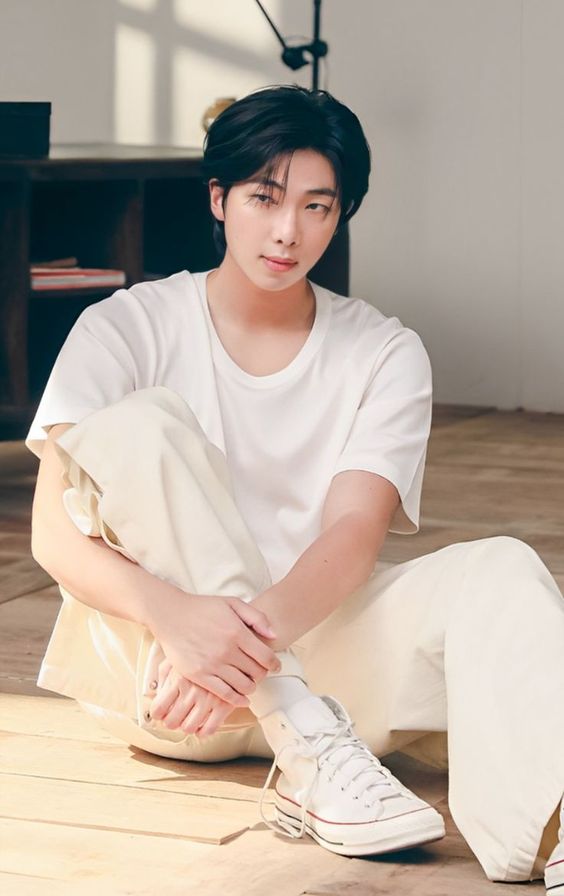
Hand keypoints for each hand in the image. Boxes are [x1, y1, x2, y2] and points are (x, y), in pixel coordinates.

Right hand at [149, 590, 280, 707]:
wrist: (171, 616)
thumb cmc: (202, 608)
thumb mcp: (232, 603)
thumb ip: (256, 617)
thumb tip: (274, 635)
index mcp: (237, 632)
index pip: (266, 657)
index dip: (275, 664)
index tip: (275, 666)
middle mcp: (226, 650)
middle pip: (256, 673)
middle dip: (262, 674)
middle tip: (260, 672)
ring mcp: (212, 664)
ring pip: (243, 686)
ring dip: (251, 687)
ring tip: (250, 682)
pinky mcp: (199, 675)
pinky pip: (224, 694)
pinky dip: (237, 699)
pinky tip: (242, 698)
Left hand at [150, 659, 234, 736]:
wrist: (226, 642)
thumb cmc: (199, 652)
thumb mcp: (176, 658)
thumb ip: (163, 676)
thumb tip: (156, 694)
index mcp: (178, 679)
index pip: (159, 709)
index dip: (157, 715)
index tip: (161, 714)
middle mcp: (192, 690)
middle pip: (172, 721)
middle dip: (170, 722)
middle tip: (174, 718)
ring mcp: (208, 698)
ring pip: (189, 727)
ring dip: (186, 727)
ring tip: (188, 720)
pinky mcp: (224, 704)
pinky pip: (210, 728)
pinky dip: (203, 732)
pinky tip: (202, 726)